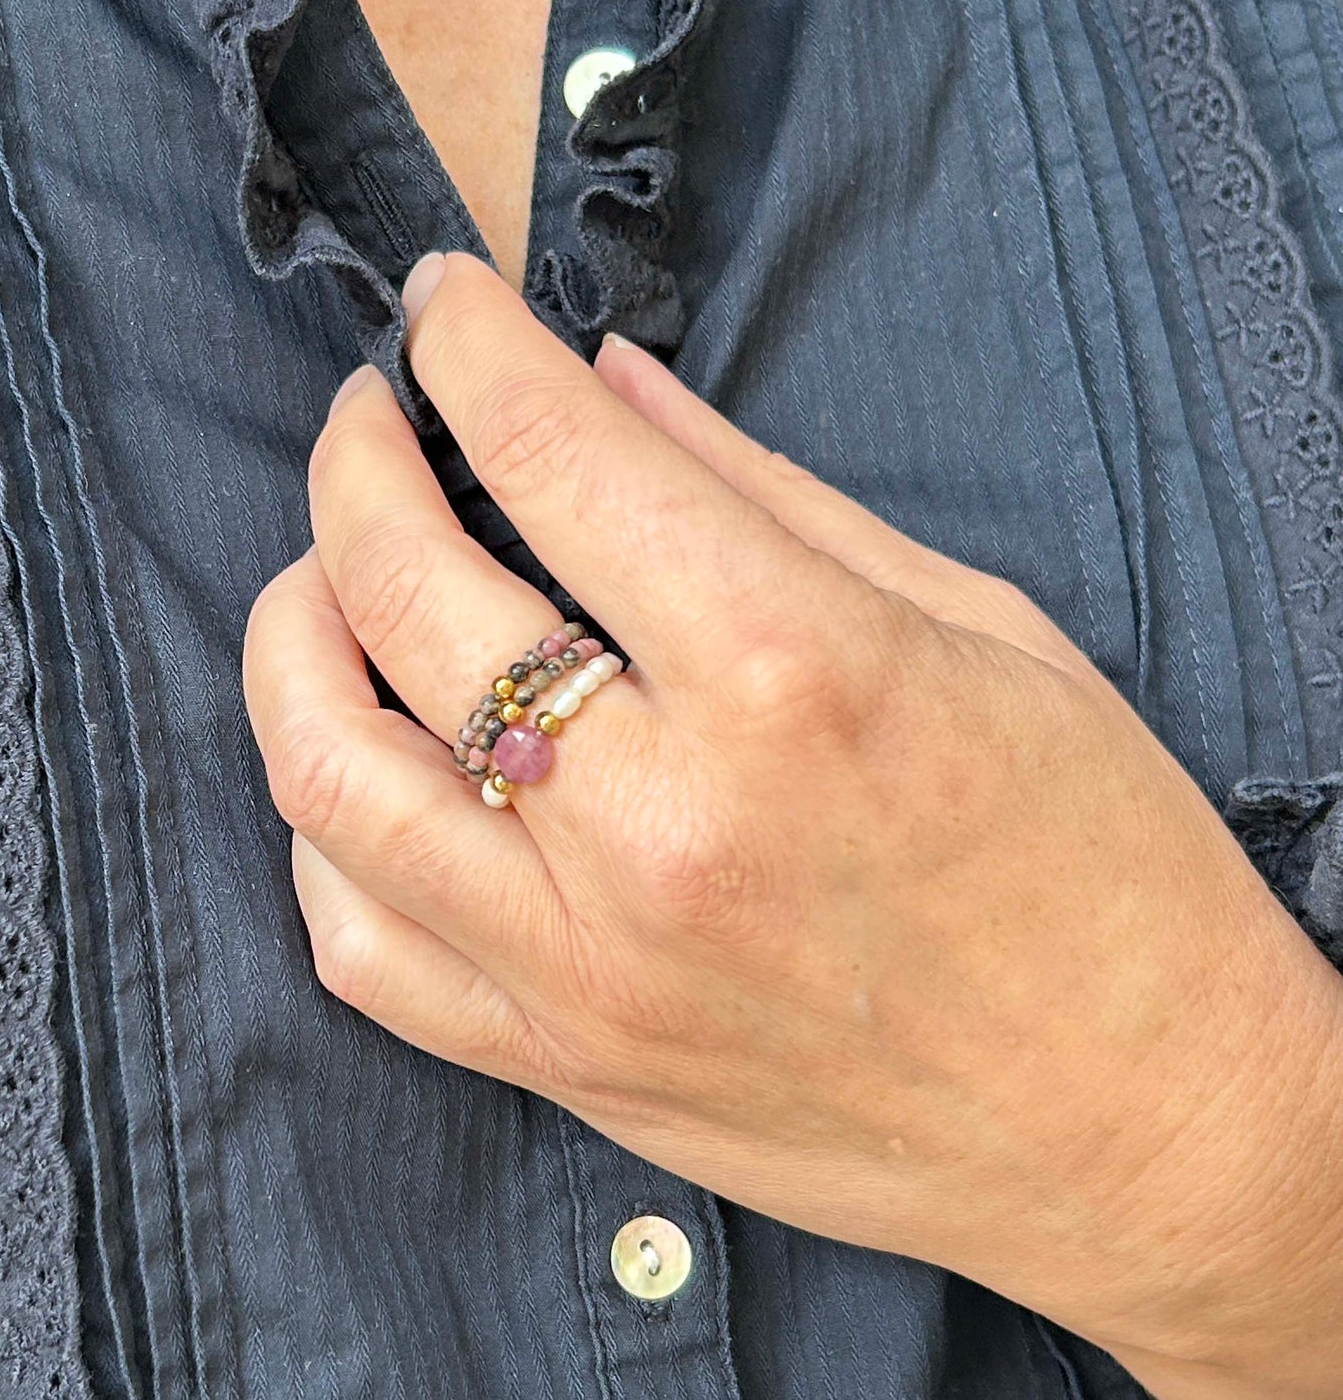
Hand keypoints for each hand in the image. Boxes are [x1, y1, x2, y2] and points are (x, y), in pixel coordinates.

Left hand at [243, 252, 1342, 1396]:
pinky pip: (364, 946)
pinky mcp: (570, 1063)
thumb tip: (611, 384)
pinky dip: (327, 830)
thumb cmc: (1103, 867)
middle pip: (409, 592)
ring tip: (324, 575)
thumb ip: (765, 493)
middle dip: (358, 459)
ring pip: (330, 774)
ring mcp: (593, 964)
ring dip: (292, 634)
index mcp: (792, 675)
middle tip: (372, 415)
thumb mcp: (973, 629)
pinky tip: (367, 764)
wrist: (1140, 1126)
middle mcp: (664, 824)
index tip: (446, 306)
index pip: (555, 454)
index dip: (471, 344)